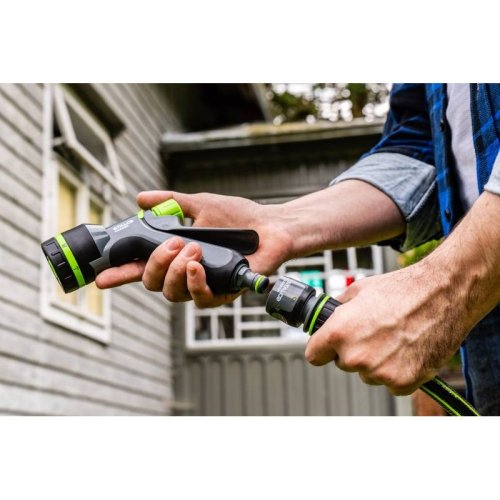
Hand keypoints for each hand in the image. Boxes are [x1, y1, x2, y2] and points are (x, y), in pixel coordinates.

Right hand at [96, 191, 292, 306]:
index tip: (100, 277)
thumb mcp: (200, 204)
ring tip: (193, 249)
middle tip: (173, 244)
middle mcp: (185, 273)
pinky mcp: (223, 293)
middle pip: (152, 283)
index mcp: (176, 255)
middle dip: (154, 264)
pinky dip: (195, 283)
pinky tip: (197, 266)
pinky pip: (200, 300)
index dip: (119, 273)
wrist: (271, 225)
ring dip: (176, 269)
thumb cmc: (238, 217)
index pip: (141, 267)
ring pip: (172, 293)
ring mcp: (203, 285)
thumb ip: (170, 202)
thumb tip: (140, 199)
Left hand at [305, 260, 469, 394]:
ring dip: (375, 362)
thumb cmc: (402, 289)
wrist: (443, 294)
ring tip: (394, 337)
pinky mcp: (403, 383)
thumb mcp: (358, 290)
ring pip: (367, 373)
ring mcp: (379, 372)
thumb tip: (327, 318)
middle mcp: (355, 356)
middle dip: (352, 350)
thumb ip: (337, 310)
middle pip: (342, 363)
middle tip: (373, 332)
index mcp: (339, 332)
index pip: (314, 355)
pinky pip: (390, 383)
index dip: (322, 348)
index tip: (328, 345)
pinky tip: (407, 349)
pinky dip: (397, 371)